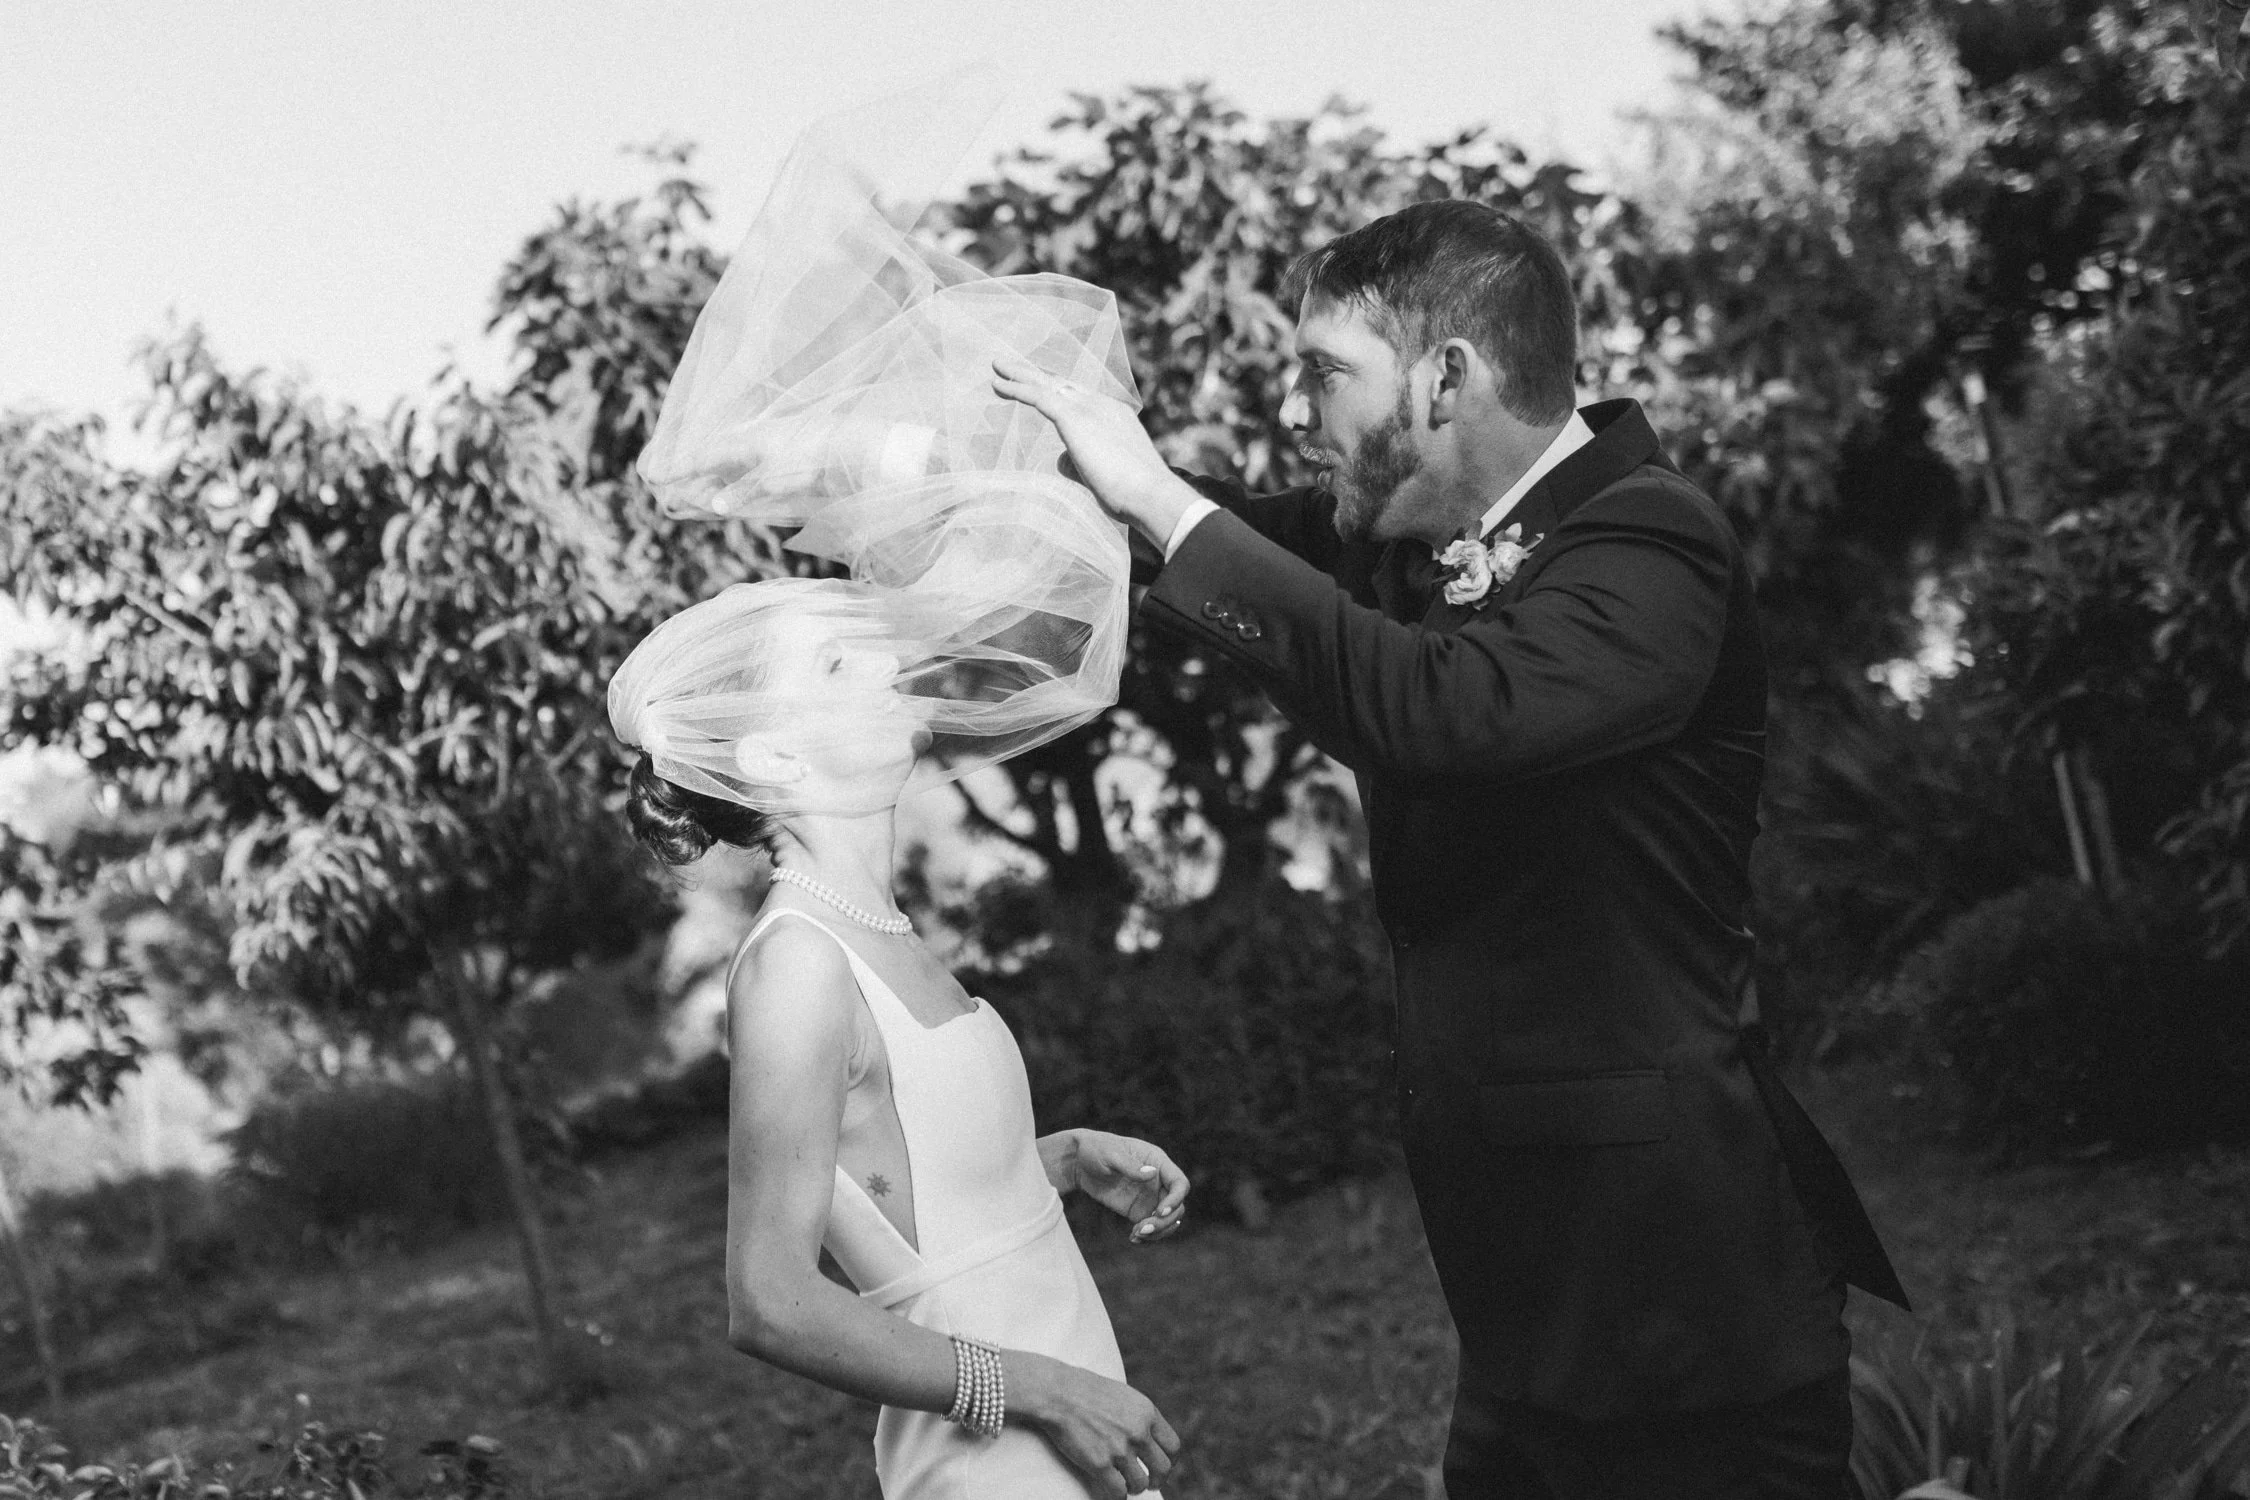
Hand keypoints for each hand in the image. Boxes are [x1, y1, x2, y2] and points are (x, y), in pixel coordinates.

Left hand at [990, 355, 1198, 544]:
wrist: (1150, 494)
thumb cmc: (1132, 494)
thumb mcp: (1103, 475)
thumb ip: (1079, 463)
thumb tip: (1060, 459)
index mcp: (1113, 415)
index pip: (1078, 397)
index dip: (1056, 391)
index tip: (1039, 386)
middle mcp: (1101, 405)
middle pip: (1061, 384)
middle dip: (1035, 374)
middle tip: (1010, 366)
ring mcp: (1088, 408)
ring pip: (1046, 385)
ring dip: (1020, 375)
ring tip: (997, 367)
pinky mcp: (1073, 418)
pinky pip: (1038, 396)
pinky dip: (1016, 388)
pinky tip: (997, 384)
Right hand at [1009, 1350, 1180, 1497]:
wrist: (1057, 1393)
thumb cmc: (1085, 1390)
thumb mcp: (1123, 1395)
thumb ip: (1138, 1415)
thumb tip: (1147, 1436)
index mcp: (1147, 1412)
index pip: (1172, 1446)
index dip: (1169, 1460)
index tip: (1160, 1465)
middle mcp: (1138, 1431)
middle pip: (1163, 1468)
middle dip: (1157, 1479)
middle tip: (1150, 1483)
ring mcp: (1120, 1449)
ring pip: (1141, 1483)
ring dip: (1134, 1487)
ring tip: (1125, 1484)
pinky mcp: (1100, 1464)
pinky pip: (1118, 1492)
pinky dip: (1117, 1497)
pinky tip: (1112, 1493)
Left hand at [1063, 1129, 1188, 1243]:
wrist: (1078, 1162)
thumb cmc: (1095, 1149)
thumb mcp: (1110, 1154)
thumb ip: (1130, 1165)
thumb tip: (1152, 1173)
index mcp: (1158, 1162)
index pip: (1180, 1184)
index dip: (1175, 1200)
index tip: (1159, 1212)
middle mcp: (1158, 1181)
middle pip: (1177, 1207)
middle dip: (1165, 1222)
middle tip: (1142, 1228)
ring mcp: (1149, 1197)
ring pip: (1167, 1220)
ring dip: (1157, 1232)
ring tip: (1136, 1234)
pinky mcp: (1137, 1210)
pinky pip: (1150, 1226)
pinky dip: (1146, 1236)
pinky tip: (1133, 1239)